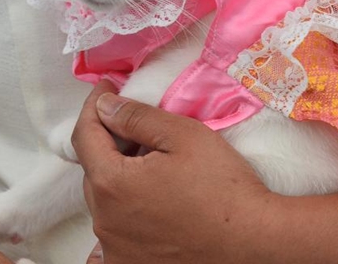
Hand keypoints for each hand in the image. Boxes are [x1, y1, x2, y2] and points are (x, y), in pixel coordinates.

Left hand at [71, 83, 275, 263]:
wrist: (253, 241)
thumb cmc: (223, 186)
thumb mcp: (183, 136)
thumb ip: (137, 117)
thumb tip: (104, 106)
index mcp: (111, 184)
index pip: (84, 136)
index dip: (93, 106)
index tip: (105, 89)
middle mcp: (104, 221)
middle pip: (94, 170)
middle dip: (109, 143)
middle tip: (138, 127)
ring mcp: (115, 249)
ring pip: (105, 201)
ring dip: (119, 179)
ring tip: (152, 166)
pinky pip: (115, 231)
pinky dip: (124, 212)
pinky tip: (147, 205)